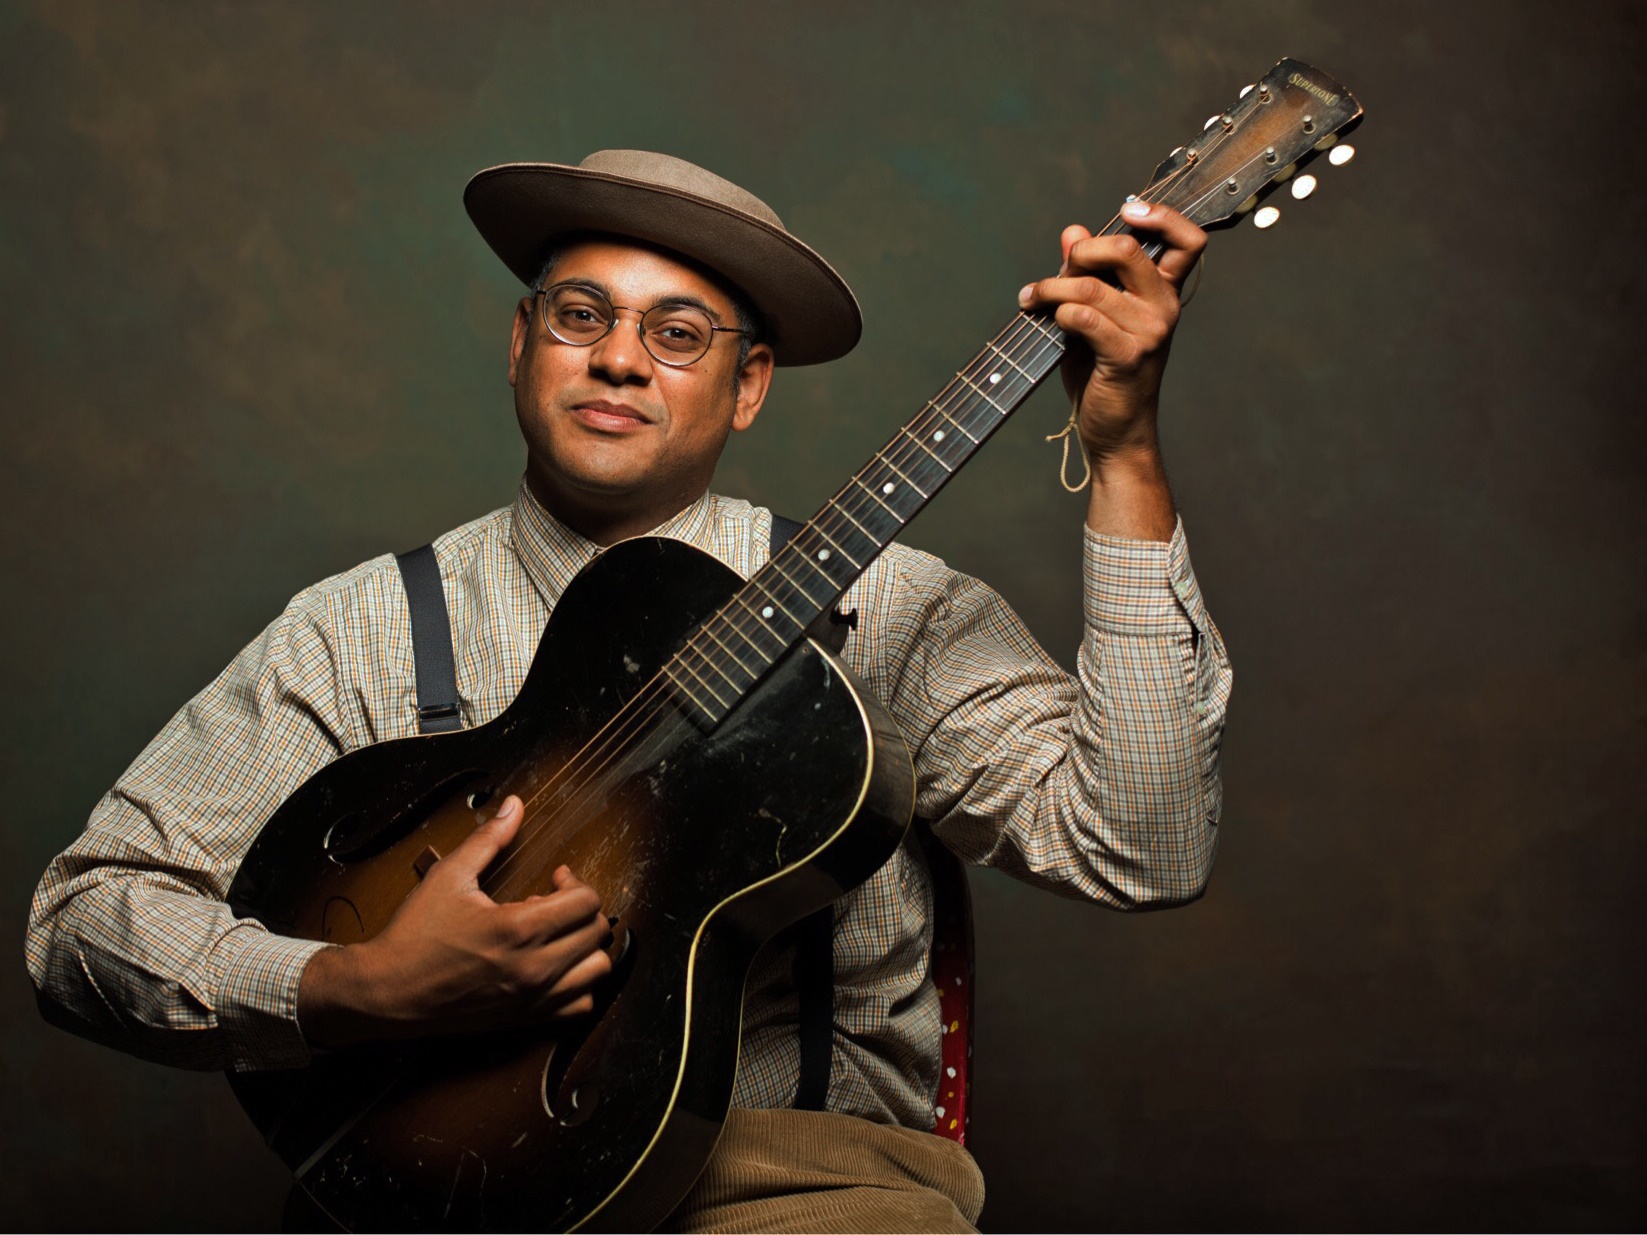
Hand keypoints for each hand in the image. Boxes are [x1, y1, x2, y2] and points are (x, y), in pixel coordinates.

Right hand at [297, 796, 613, 1048]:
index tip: (556, 879)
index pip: (586, 902)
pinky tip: (555, 966)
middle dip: (583, 910)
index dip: (576, 882)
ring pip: (597, 971)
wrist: (387, 992)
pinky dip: (579, 983)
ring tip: (558, 935)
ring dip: (586, 946)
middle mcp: (533, 968)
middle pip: (598, 933)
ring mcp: (532, 998)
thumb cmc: (414, 937)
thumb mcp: (449, 876)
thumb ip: (489, 839)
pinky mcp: (525, 1018)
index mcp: (518, 930)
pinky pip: (579, 1006)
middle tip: (554, 904)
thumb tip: (514, 807)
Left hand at [1017, 200, 1205, 463]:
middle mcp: (1164, 308)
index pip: (1189, 239)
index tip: (1126, 210)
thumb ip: (1086, 274)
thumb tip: (1072, 232)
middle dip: (1080, 253)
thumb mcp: (1094, 315)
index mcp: (1164, 292)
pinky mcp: (1127, 357)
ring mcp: (1150, 333)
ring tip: (1030, 299)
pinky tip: (1046, 319)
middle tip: (1058, 271)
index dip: (1162, 215)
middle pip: (1127, 250)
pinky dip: (1057, 313)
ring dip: (1050, 289)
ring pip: (1091, 288)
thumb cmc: (1102, 372)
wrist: (1115, 432)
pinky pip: (1084, 318)